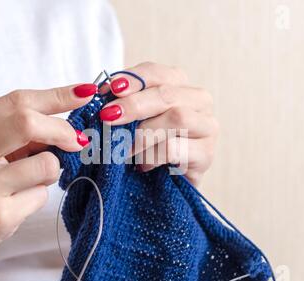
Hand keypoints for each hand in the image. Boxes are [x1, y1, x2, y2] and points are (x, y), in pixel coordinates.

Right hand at [0, 83, 95, 280]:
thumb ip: (7, 134)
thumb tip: (60, 126)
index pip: (15, 101)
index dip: (57, 95)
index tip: (84, 92)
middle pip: (29, 122)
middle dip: (63, 129)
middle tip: (76, 140)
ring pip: (46, 163)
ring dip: (51, 170)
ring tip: (31, 181)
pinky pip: (42, 195)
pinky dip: (39, 195)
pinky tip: (18, 203)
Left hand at [99, 62, 218, 185]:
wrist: (164, 184)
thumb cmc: (145, 147)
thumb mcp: (129, 122)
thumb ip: (118, 103)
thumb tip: (96, 91)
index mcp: (178, 85)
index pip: (156, 73)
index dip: (133, 79)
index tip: (111, 89)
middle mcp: (199, 100)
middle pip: (167, 94)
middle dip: (134, 105)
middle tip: (109, 117)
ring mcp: (207, 126)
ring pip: (178, 118)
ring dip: (144, 134)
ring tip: (125, 149)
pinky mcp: (207, 154)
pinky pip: (176, 148)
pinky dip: (152, 156)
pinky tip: (143, 165)